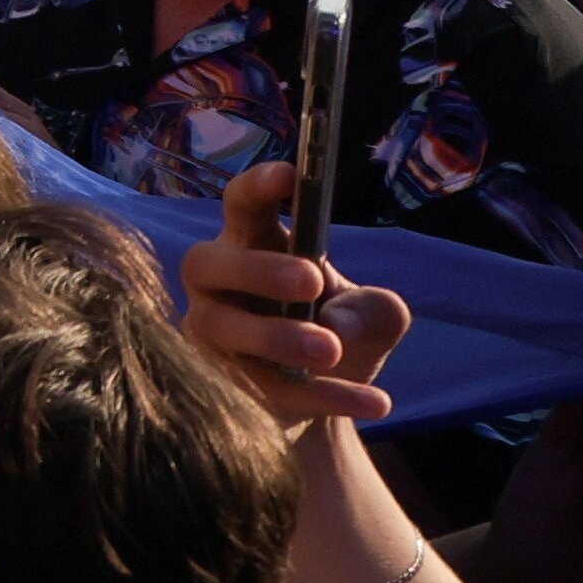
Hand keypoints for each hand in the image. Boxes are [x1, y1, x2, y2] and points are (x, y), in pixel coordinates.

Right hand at [175, 162, 411, 429]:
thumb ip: (373, 311)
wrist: (321, 405)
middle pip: (206, 262)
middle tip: (310, 280)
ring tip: (331, 349)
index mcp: (253, 247)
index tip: (289, 176)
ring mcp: (211, 338)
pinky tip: (375, 402)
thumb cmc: (336, 334)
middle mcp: (217, 287)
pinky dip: (320, 396)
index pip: (242, 206)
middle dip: (256, 269)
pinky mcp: (220, 388)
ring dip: (275, 336)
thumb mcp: (374, 316)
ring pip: (221, 328)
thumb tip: (335, 330)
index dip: (257, 187)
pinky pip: (260, 388)